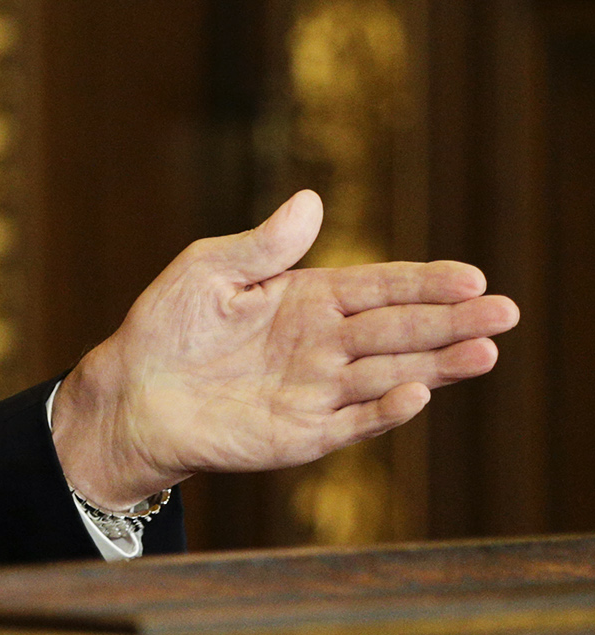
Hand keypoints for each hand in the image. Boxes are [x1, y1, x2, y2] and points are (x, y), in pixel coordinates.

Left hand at [51, 190, 518, 509]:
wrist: (130, 392)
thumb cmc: (166, 327)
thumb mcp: (209, 270)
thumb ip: (263, 245)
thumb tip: (311, 200)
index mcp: (308, 300)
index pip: (381, 288)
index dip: (426, 284)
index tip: (472, 278)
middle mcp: (323, 346)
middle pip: (400, 332)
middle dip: (453, 322)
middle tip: (505, 313)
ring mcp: (316, 392)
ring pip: (390, 376)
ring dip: (437, 366)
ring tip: (484, 352)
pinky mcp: (300, 434)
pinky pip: (351, 423)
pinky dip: (384, 411)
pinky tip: (418, 395)